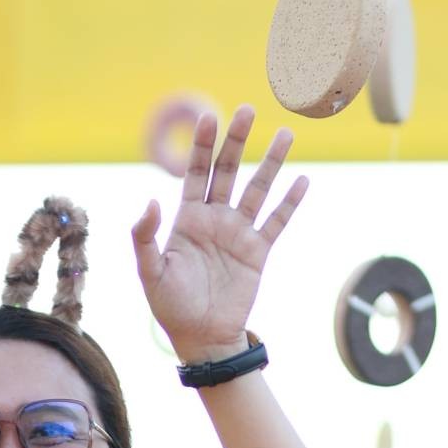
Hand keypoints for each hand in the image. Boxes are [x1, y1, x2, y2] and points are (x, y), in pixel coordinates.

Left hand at [131, 106, 308, 361]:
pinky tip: (302, 181)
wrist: (201, 338)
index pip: (195, 172)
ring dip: (272, 162)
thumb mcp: (149, 272)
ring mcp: (238, 233)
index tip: (209, 116)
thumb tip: (151, 201)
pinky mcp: (257, 252)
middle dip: (237, 140)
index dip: (202, 145)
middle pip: (228, 170)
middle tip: (248, 109)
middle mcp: (215, 219)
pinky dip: (290, 202)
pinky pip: (277, 222)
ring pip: (258, 189)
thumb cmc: (170, 307)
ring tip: (286, 134)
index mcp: (187, 219)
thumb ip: (145, 237)